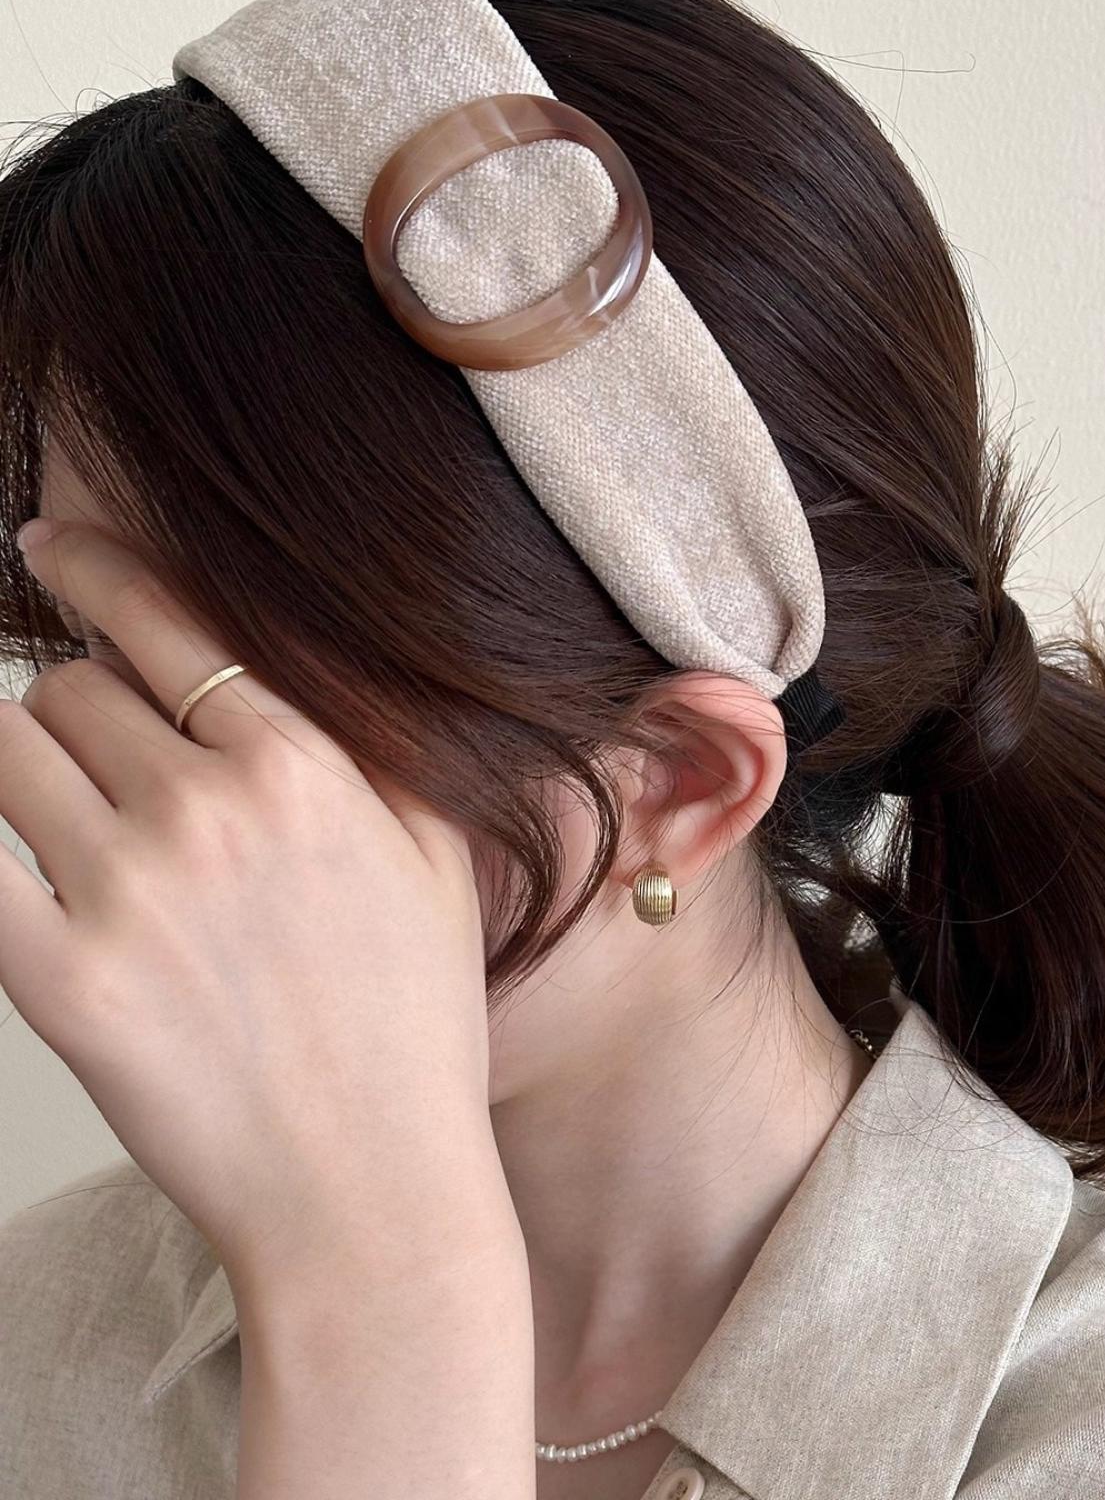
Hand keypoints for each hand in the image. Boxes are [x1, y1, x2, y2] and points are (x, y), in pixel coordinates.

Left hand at [0, 518, 511, 1280]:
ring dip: (28, 766)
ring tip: (73, 819)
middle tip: (109, 762)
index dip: (94, 565)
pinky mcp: (56, 980)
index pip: (170, 619)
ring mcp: (126, 891)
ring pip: (9, 754)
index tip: (48, 541)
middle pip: (75, 687)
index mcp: (307, 768)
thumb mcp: (437, 862)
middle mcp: (210, 809)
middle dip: (81, 706)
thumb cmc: (412, 1028)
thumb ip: (376, 748)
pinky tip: (19, 861)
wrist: (368, 1188)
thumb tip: (306, 665)